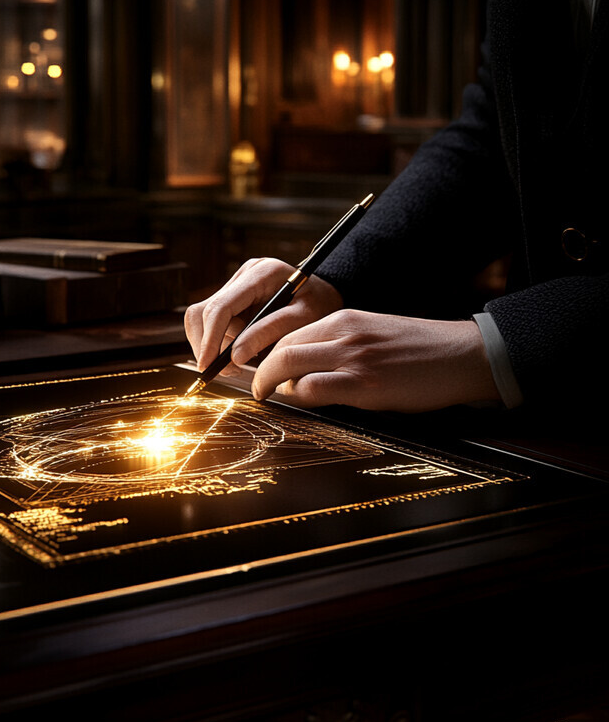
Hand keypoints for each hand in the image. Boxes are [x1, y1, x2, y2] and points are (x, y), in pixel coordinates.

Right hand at [184, 258, 343, 376]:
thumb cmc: (320, 304)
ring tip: (238, 364)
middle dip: (208, 345)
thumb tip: (235, 356)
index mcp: (260, 273)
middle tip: (229, 370)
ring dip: (212, 346)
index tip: (208, 365)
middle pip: (202, 312)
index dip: (210, 338)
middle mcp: (243, 276)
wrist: (325, 295)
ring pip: (201, 319)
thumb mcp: (306, 318)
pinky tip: (239, 354)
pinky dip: (218, 343)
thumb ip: (271, 332)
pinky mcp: (232, 299)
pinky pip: (212, 323)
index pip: (221, 307)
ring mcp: (235, 286)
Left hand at [251, 309, 500, 411]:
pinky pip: (313, 390)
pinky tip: (301, 403)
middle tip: (258, 390)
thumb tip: (307, 368)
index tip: (263, 371)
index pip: (290, 334)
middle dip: (261, 373)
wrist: (463, 355)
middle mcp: (344, 333)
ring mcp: (353, 358)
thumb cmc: (421, 349)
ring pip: (290, 366)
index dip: (270, 355)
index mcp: (345, 318)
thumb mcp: (374, 333)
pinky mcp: (365, 384)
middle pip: (282, 349)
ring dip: (274, 386)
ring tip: (274, 398)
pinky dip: (299, 398)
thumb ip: (340, 344)